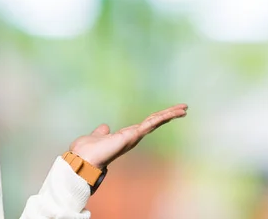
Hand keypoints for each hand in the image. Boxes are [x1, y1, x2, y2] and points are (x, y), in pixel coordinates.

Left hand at [69, 104, 187, 168]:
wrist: (84, 158)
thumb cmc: (88, 150)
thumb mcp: (98, 136)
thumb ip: (102, 132)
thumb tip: (105, 128)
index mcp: (126, 135)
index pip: (146, 124)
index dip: (158, 117)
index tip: (169, 112)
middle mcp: (133, 137)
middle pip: (155, 122)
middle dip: (169, 115)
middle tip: (183, 108)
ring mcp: (134, 136)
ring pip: (155, 121)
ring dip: (170, 114)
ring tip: (183, 108)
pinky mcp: (133, 135)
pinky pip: (150, 124)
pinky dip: (162, 117)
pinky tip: (172, 113)